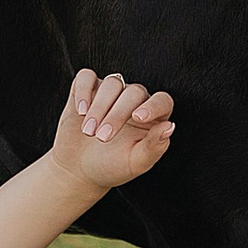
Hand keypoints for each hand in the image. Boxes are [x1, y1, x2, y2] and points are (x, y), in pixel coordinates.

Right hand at [50, 67, 175, 196]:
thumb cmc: (111, 166)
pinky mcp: (87, 89)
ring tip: (88, 132)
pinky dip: (84, 91)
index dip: (153, 105)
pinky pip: (86, 77)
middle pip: (134, 92)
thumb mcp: (135, 163)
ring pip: (112, 83)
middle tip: (102, 138)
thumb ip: (154, 147)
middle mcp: (134, 101)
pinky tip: (81, 111)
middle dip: (116, 115)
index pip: (162, 101)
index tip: (138, 118)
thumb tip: (169, 126)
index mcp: (152, 118)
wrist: (79, 170)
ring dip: (99, 108)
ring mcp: (111, 92)